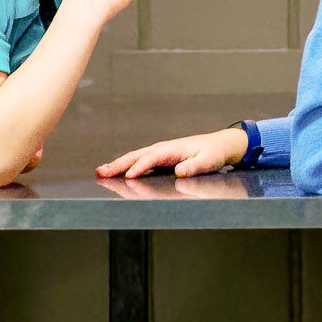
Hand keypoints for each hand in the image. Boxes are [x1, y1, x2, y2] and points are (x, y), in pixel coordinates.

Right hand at [96, 127, 246, 178]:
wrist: (219, 144)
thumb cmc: (213, 153)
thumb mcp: (208, 161)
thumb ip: (194, 167)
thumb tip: (179, 171)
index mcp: (171, 149)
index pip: (151, 158)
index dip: (139, 167)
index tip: (128, 176)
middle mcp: (162, 148)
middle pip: (136, 156)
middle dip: (118, 164)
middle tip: (101, 172)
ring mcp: (160, 152)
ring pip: (134, 157)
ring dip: (118, 165)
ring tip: (101, 172)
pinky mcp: (160, 157)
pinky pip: (139, 161)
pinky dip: (126, 166)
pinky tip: (117, 172)